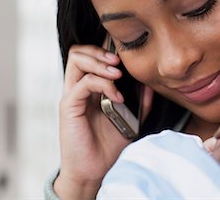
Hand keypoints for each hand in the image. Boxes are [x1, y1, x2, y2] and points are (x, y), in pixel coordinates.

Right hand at [54, 44, 151, 199]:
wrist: (94, 170)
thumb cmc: (108, 145)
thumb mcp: (131, 119)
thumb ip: (141, 102)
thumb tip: (150, 84)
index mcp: (90, 88)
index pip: (90, 56)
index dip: (105, 50)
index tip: (125, 54)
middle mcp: (78, 88)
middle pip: (79, 52)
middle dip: (101, 51)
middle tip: (119, 61)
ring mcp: (72, 96)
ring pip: (77, 61)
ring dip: (100, 62)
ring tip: (118, 74)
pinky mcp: (69, 106)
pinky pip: (83, 84)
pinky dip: (103, 84)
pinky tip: (117, 96)